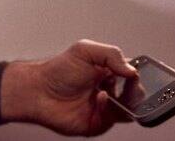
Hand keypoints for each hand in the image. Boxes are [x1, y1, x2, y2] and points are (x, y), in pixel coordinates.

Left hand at [0, 40, 137, 136]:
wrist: (38, 91)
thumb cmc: (56, 71)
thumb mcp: (85, 50)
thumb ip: (112, 54)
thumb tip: (132, 69)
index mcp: (107, 72)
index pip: (132, 76)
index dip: (136, 76)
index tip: (134, 73)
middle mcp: (107, 91)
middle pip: (134, 96)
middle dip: (135, 91)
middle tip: (129, 85)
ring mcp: (101, 109)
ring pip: (126, 111)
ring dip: (123, 101)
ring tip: (110, 90)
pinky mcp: (94, 124)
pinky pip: (110, 122)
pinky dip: (108, 110)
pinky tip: (100, 98)